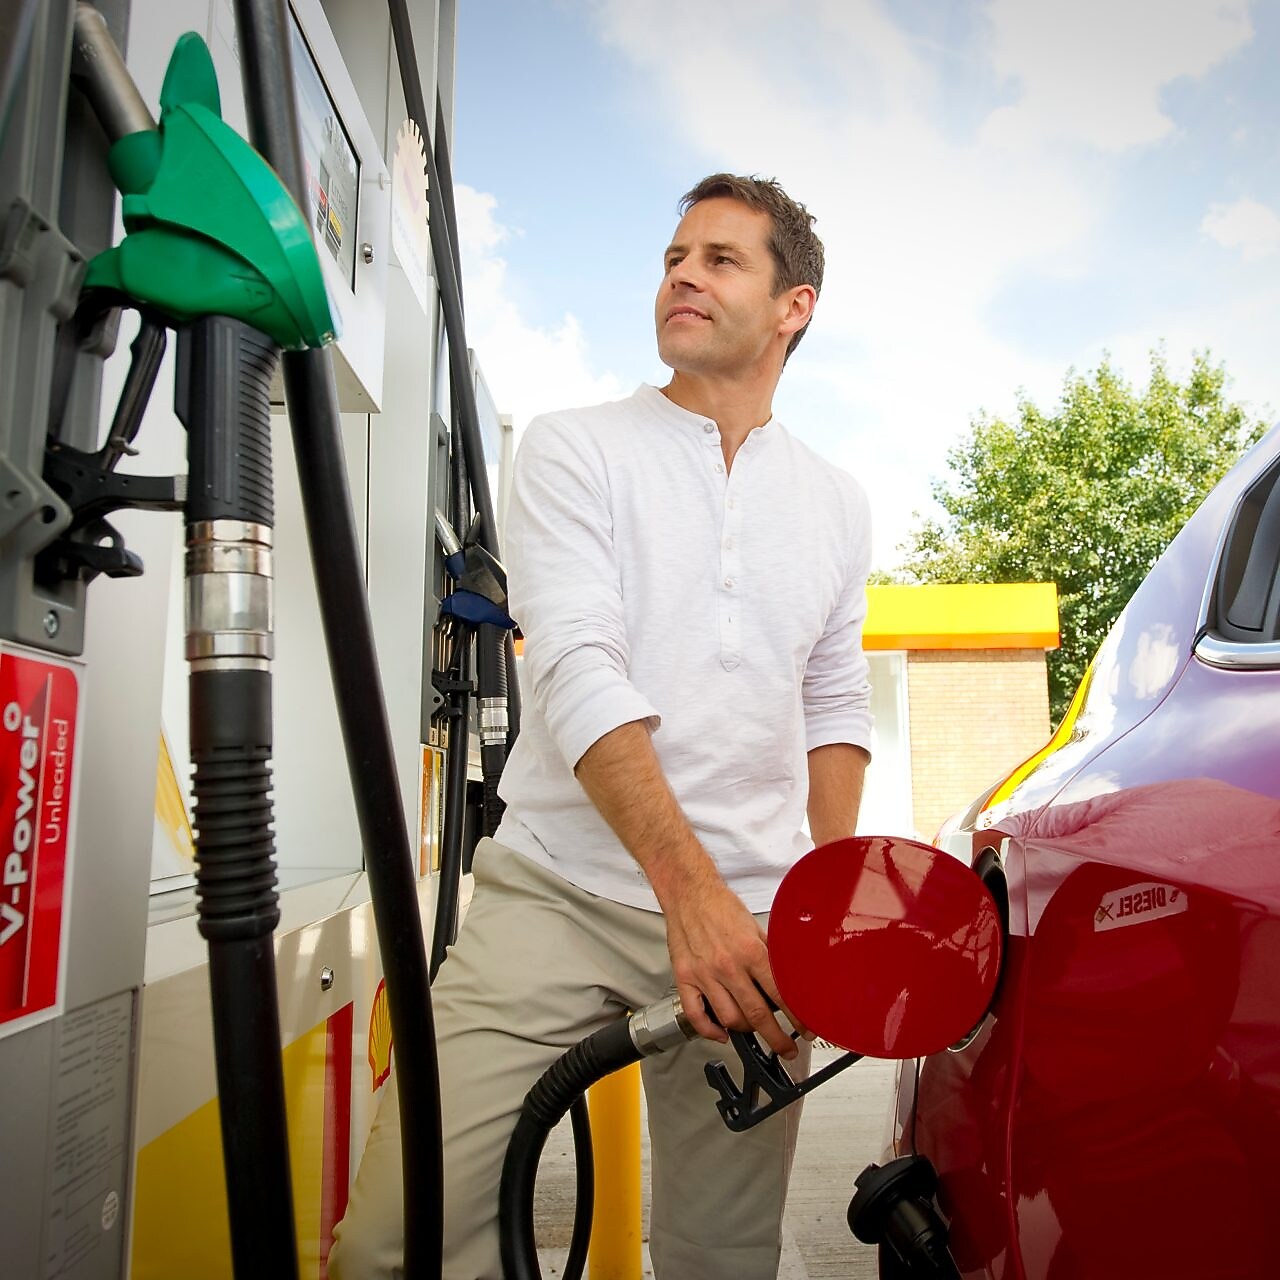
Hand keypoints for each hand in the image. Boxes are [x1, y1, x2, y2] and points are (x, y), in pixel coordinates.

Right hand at [660, 863, 798, 1059]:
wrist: (689, 893)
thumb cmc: (721, 906)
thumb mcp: (755, 927)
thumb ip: (770, 954)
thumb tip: (789, 977)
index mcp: (750, 951)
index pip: (780, 995)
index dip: (796, 1018)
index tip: (804, 1029)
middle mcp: (728, 966)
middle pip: (757, 1015)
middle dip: (776, 1038)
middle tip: (786, 1048)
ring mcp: (704, 975)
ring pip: (729, 1019)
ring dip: (747, 1032)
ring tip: (756, 1034)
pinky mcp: (685, 978)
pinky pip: (696, 1015)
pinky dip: (710, 1031)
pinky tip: (721, 1034)